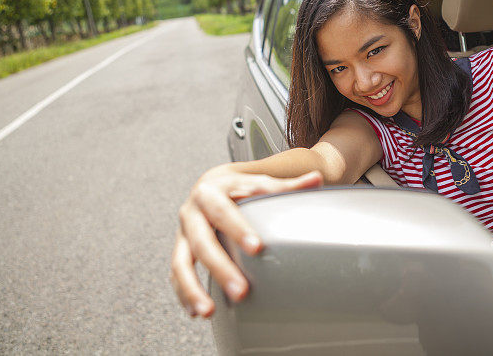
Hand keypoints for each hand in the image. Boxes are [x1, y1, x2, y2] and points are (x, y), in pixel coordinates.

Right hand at [170, 165, 322, 317]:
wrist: (208, 187)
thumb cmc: (239, 189)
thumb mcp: (258, 183)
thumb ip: (285, 186)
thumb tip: (316, 179)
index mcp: (211, 192)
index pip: (224, 211)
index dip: (239, 229)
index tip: (257, 248)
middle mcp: (191, 212)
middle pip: (202, 241)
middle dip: (220, 267)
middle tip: (241, 292)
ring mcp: (183, 234)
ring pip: (180, 263)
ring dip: (193, 289)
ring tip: (209, 311)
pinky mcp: (180, 251)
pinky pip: (177, 276)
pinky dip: (185, 295)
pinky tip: (198, 313)